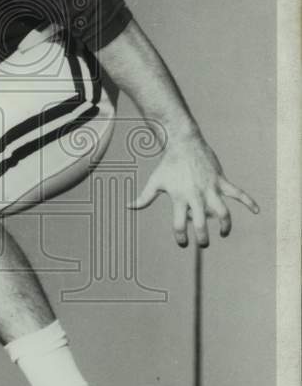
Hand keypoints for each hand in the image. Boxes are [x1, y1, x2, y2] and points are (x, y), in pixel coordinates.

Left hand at [128, 133, 259, 246]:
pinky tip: (257, 210)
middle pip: (200, 223)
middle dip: (203, 238)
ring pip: (222, 211)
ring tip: (223, 232)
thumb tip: (128, 206)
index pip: (178, 224)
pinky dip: (249, 201)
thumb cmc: (168, 163)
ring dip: (225, 224)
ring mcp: (210, 188)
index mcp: (179, 197)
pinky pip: (238, 193)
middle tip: (203, 243)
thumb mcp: (155, 181)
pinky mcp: (221, 180)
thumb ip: (144, 197)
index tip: (183, 243)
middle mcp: (196, 195)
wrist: (184, 141)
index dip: (181, 237)